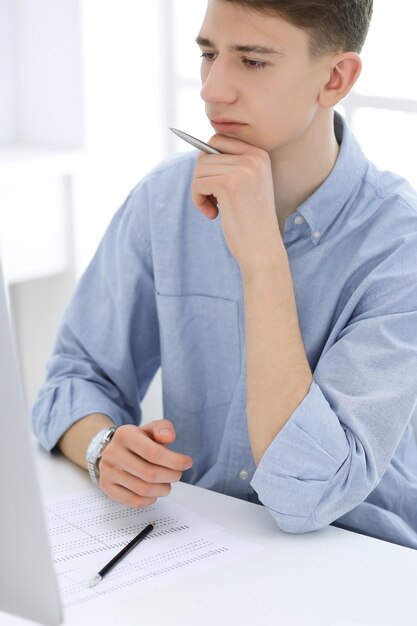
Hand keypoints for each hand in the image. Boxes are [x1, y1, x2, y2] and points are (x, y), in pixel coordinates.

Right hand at [98, 419, 192, 507]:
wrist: (112, 449)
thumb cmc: (137, 440)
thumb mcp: (150, 429)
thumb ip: (163, 428)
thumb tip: (169, 437)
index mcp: (125, 435)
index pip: (154, 453)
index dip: (175, 461)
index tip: (187, 463)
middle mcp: (113, 453)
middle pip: (150, 473)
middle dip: (171, 476)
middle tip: (177, 474)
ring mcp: (107, 471)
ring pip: (142, 489)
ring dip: (162, 489)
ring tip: (167, 483)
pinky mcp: (106, 486)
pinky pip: (132, 500)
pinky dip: (149, 500)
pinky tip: (155, 492)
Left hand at [191, 134, 282, 274]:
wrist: (262, 248)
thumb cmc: (251, 221)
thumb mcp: (247, 185)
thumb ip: (230, 166)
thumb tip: (200, 153)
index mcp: (259, 155)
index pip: (218, 139)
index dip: (208, 161)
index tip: (215, 185)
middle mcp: (253, 158)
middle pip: (205, 155)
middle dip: (203, 179)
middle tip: (214, 201)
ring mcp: (241, 169)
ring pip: (199, 170)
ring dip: (200, 192)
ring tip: (214, 209)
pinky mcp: (228, 184)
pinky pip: (197, 184)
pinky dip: (198, 201)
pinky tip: (213, 215)